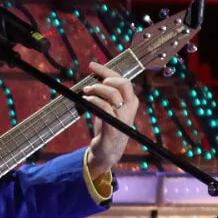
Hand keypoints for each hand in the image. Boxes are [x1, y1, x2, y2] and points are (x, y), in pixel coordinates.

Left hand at [82, 61, 138, 178]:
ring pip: (112, 94)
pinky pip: (104, 107)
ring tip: (86, 92)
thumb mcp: (109, 107)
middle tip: (91, 84)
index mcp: (131, 101)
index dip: (106, 70)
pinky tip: (86, 100)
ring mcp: (123, 117)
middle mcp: (130, 108)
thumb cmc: (107, 127)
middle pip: (123, 83)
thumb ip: (105, 94)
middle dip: (105, 79)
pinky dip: (93, 100)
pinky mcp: (113, 127)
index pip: (122, 79)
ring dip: (96, 89)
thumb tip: (94, 77)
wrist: (107, 151)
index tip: (92, 65)